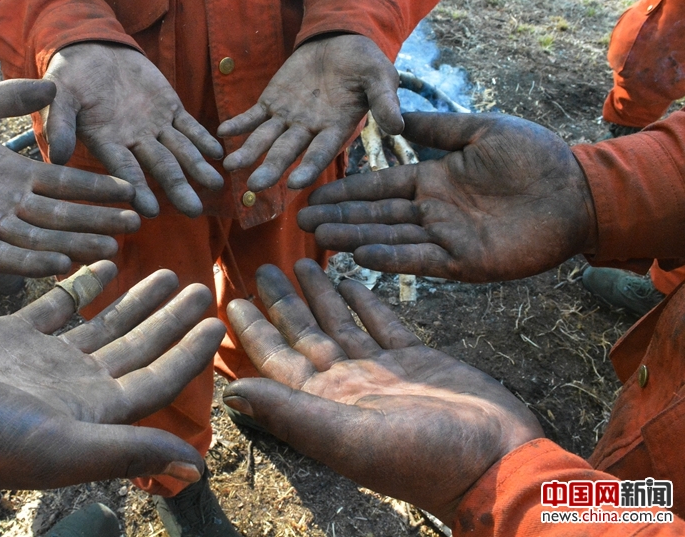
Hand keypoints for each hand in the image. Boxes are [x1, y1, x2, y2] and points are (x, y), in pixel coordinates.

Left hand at [0, 80, 139, 276]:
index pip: (63, 183)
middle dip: (96, 221)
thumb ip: (13, 98)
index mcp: (8, 170)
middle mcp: (1, 200)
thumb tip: (55, 87)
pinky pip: (0, 256)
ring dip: (73, 245)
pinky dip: (29, 262)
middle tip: (134, 226)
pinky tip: (60, 264)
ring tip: (108, 250)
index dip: (96, 188)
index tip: (130, 190)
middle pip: (59, 216)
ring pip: (37, 239)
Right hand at [0, 261, 226, 522]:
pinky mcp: (11, 335)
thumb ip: (130, 450)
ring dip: (134, 301)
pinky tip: (103, 263)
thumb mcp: (63, 448)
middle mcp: (74, 386)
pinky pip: (57, 304)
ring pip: (102, 324)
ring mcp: (43, 359)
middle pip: (136, 347)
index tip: (217, 322)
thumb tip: (197, 467)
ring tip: (165, 273)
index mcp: (93, 413)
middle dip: (169, 320)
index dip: (188, 353)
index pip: (156, 379)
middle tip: (201, 288)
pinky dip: (81, 285)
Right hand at [41, 43, 224, 217]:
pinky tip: (217, 152)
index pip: (124, 171)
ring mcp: (155, 127)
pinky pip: (190, 127)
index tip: (150, 210)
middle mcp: (135, 142)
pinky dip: (204, 138)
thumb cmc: (70, 78)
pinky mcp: (171, 109)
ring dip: (198, 168)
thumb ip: (60, 125)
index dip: (136, 189)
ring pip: (181, 151)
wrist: (93, 51)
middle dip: (178, 188)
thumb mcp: (59, 97)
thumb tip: (57, 157)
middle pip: (160, 168)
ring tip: (216, 184)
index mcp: (107, 144)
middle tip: (194, 211)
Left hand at [219, 34, 402, 191]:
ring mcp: (288, 118)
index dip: (309, 167)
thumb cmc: (365, 63)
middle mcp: (309, 130)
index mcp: (336, 128)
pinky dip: (239, 124)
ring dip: (248, 152)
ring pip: (265, 139)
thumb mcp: (380, 76)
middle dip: (271, 168)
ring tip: (230, 165)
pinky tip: (223, 132)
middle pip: (288, 152)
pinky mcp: (271, 103)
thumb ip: (385, 101)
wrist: (340, 42)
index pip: (320, 152)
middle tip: (255, 185)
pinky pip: (252, 116)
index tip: (295, 183)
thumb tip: (398, 126)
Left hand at [223, 260, 542, 523]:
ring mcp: (382, 370)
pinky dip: (365, 302)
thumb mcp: (346, 437)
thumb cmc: (421, 459)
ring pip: (341, 323)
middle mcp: (348, 383)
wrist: (494, 462)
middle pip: (305, 334)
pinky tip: (350, 279)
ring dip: (320, 294)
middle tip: (262, 268)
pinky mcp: (417, 358)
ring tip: (302, 262)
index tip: (230, 298)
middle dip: (283, 302)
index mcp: (325, 402)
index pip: (277, 359)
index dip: (253, 330)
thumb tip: (230, 393)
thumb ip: (289, 412)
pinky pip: (382, 323)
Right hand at [298, 112, 596, 281]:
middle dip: (339, 216)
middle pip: (376, 214)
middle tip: (301, 221)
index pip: (380, 186)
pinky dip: (391, 258)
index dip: (347, 190)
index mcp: (434, 180)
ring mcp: (446, 238)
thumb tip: (399, 118)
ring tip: (320, 238)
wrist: (576, 191)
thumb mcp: (481, 130)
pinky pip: (420, 260)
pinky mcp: (464, 262)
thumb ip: (438, 129)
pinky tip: (361, 255)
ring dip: (354, 237)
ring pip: (390, 237)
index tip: (314, 194)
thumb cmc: (535, 156)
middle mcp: (433, 211)